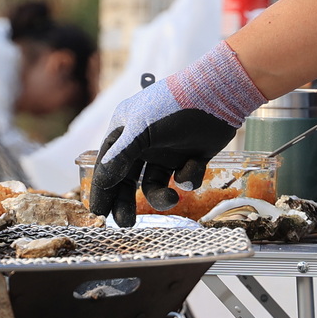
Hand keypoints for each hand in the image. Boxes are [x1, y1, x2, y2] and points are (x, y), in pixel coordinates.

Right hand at [89, 45, 264, 226]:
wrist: (217, 94)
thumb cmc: (172, 106)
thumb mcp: (141, 130)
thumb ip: (121, 156)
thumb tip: (105, 180)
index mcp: (125, 131)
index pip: (107, 164)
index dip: (103, 188)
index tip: (100, 212)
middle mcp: (143, 143)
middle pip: (128, 180)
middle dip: (127, 202)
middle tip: (126, 223)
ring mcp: (167, 151)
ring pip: (155, 184)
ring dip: (161, 196)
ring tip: (171, 200)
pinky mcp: (190, 156)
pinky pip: (183, 178)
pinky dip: (188, 177)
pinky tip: (194, 165)